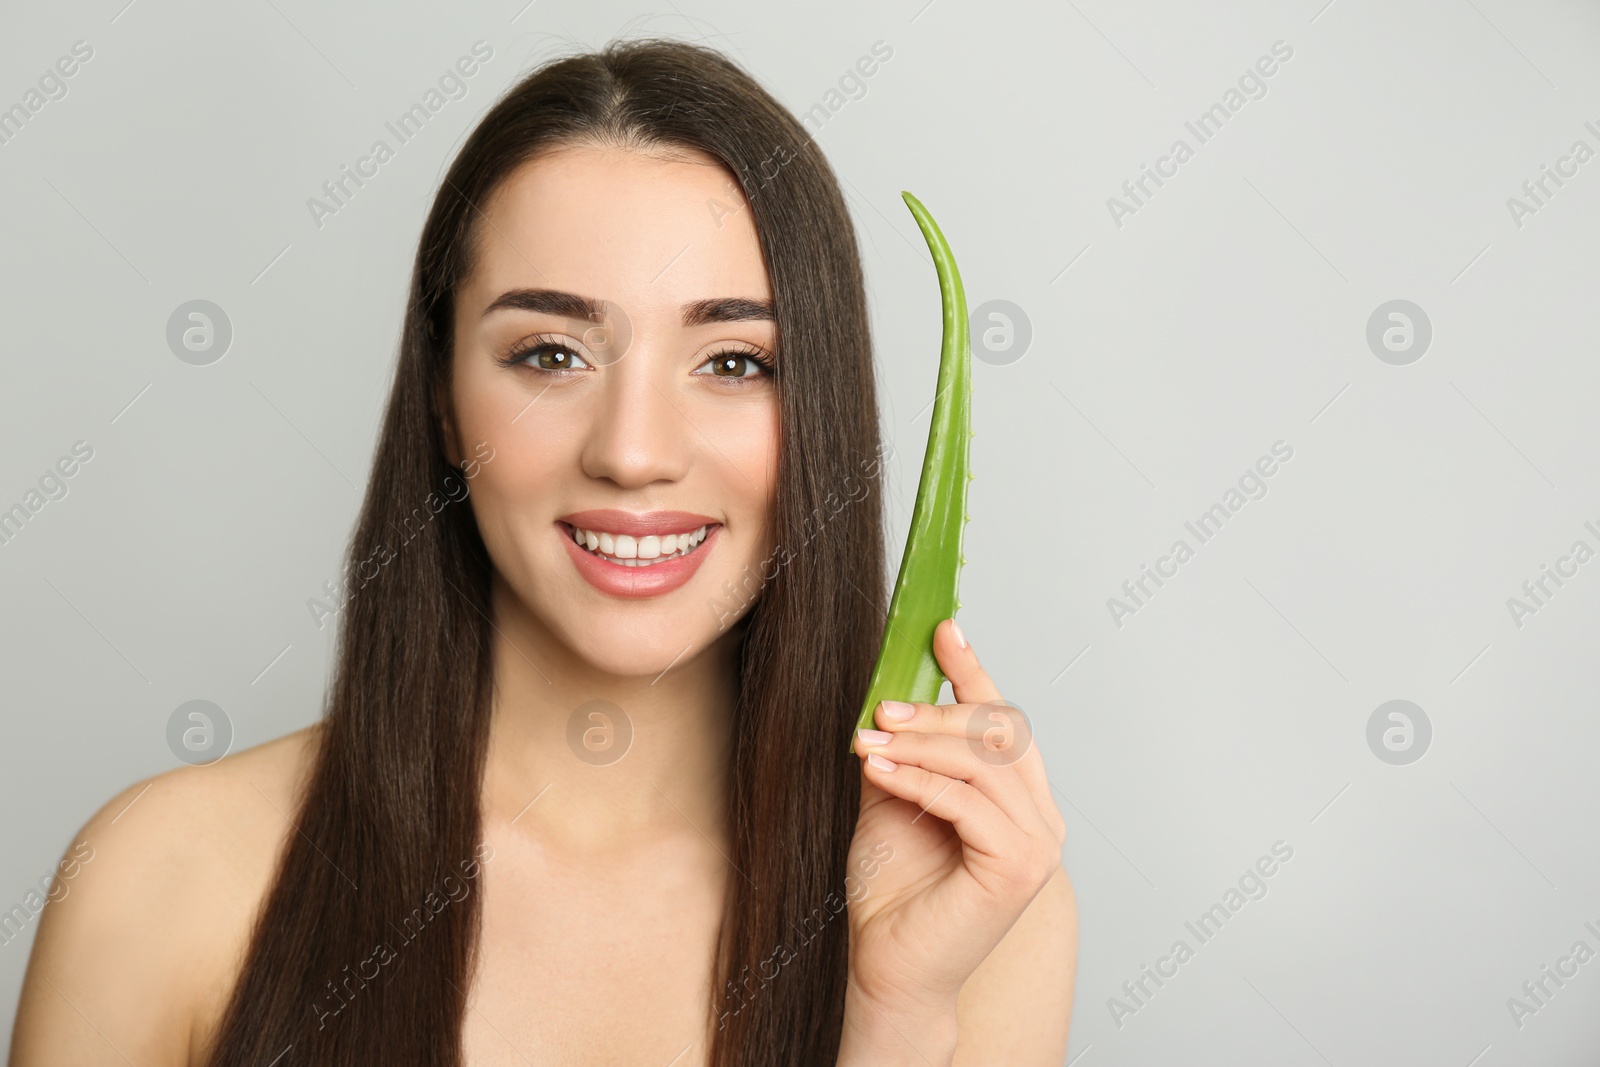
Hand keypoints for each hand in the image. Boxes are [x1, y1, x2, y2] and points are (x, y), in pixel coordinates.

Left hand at [842, 618, 1067, 1044]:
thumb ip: (904, 751)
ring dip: (921, 744)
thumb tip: (890, 693)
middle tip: (883, 708)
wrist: (887, 965)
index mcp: (1020, 800)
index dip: (974, 672)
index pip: (1003, 722)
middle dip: (937, 712)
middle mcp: (1040, 818)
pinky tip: (879, 770)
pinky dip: (918, 780)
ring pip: (983, 763)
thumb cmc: (893, 891)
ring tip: (870, 739)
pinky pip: (967, 802)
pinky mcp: (1018, 867)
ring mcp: (1038, 844)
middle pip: (998, 733)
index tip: (943, 631)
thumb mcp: (893, 798)